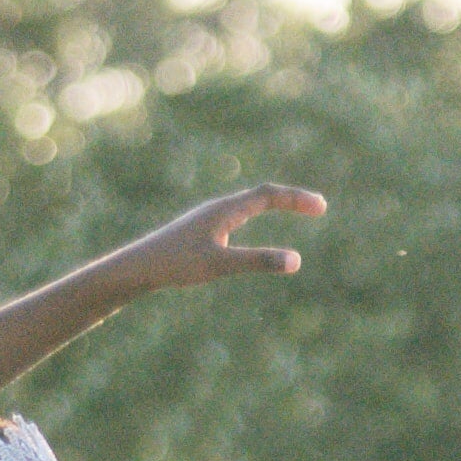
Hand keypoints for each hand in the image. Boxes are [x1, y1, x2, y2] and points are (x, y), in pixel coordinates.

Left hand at [111, 184, 325, 290]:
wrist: (138, 266)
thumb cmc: (176, 264)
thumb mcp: (221, 264)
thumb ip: (258, 261)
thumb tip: (296, 260)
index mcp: (226, 210)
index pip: (269, 195)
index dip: (297, 199)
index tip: (321, 207)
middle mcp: (219, 208)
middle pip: (262, 194)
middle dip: (291, 198)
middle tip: (318, 207)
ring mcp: (209, 217)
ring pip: (248, 202)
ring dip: (274, 201)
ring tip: (295, 207)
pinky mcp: (201, 229)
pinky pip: (236, 213)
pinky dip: (256, 212)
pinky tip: (249, 222)